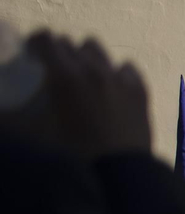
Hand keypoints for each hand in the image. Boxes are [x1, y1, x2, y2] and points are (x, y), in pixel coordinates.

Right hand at [0, 31, 151, 158]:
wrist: (116, 174)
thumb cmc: (68, 154)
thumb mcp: (28, 132)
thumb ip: (8, 116)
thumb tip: (2, 110)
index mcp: (63, 74)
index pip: (45, 39)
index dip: (35, 44)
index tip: (31, 56)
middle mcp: (92, 69)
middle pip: (71, 44)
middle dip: (59, 54)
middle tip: (54, 74)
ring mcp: (119, 78)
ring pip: (98, 51)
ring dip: (86, 59)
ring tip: (82, 79)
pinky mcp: (140, 91)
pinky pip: (126, 67)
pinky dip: (115, 73)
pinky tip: (110, 88)